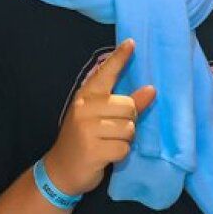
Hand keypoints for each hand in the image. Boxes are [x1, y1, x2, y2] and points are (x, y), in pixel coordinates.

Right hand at [43, 40, 155, 196]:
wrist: (61, 170)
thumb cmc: (85, 139)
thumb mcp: (100, 118)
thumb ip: (126, 103)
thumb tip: (152, 89)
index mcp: (85, 96)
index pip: (106, 73)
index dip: (119, 58)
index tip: (131, 43)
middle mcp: (84, 109)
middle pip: (129, 106)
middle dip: (128, 121)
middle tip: (112, 131)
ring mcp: (87, 129)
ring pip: (129, 128)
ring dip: (125, 139)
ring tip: (108, 142)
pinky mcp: (93, 150)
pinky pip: (124, 148)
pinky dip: (120, 154)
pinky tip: (106, 155)